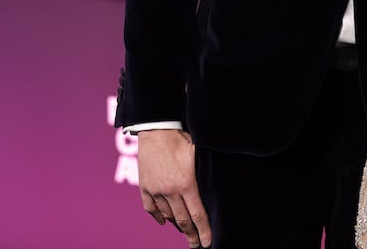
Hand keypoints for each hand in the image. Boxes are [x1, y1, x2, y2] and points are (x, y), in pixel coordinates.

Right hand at [136, 129, 211, 247]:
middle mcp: (171, 191)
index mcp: (187, 184)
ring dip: (176, 225)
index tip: (207, 243)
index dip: (204, 231)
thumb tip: (221, 179)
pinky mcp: (145, 187)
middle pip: (183, 220)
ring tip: (184, 231)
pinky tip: (164, 221)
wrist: (155, 129)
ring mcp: (156, 191)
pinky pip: (151, 208)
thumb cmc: (180, 139)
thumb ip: (206, 171)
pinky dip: (158, 217)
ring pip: (167, 215)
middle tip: (196, 244)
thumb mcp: (198, 153)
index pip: (198, 215)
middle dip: (191, 235)